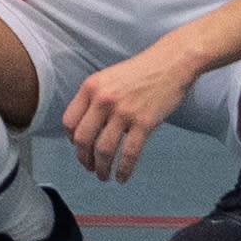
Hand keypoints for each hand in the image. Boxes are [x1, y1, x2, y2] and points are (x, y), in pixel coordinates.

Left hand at [61, 46, 192, 181]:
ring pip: (104, 150)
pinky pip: (129, 153)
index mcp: (90, 87)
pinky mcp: (144, 123)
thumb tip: (87, 127)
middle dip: (83, 158)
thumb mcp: (108, 78)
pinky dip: (124, 169)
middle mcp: (102, 100)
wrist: (171, 63)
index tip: (79, 148)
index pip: (70, 121)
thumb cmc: (141, 72)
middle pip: (83, 139)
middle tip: (89, 168)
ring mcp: (123, 112)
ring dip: (101, 168)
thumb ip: (95, 99)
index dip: (71, 140)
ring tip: (103, 176)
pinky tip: (122, 177)